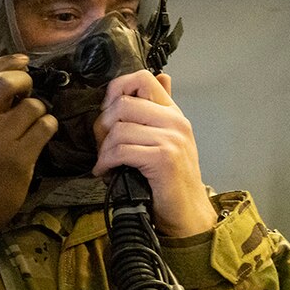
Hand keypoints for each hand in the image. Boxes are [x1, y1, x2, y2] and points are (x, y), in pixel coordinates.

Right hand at [0, 54, 57, 236]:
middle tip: (28, 94)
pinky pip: (44, 128)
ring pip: (33, 107)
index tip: (22, 61)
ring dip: (38, 112)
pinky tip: (40, 136)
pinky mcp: (18, 161)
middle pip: (7, 82)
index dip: (7, 63)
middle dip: (25, 82)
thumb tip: (2, 84)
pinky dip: (47, 127)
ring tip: (33, 125)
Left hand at [92, 70, 217, 236]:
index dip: (116, 90)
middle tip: (102, 145)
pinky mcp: (163, 158)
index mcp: (173, 113)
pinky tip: (106, 172)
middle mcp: (175, 121)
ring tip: (106, 162)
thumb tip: (163, 76)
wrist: (188, 213)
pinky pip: (121, 150)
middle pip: (123, 103)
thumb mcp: (168, 138)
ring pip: (119, 128)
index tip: (107, 113)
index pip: (142, 78)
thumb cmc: (170, 180)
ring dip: (103, 149)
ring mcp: (171, 138)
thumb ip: (160, 109)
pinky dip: (106, 163)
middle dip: (103, 125)